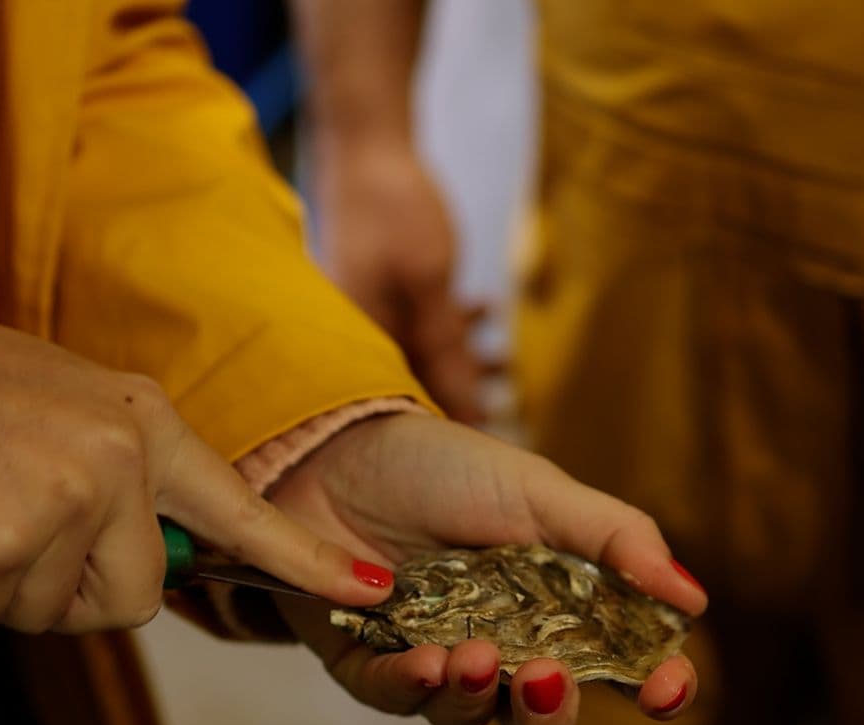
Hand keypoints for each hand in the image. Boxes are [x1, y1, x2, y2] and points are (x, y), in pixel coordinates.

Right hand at [0, 311, 391, 632]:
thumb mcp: (43, 405)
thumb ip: (101, 467)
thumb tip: (119, 540)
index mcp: (134, 419)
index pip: (237, 507)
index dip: (304, 557)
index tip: (372, 586)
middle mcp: (120, 459)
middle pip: (133, 595)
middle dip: (68, 591)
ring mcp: (70, 502)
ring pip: (58, 613)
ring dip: (3, 589)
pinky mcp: (11, 547)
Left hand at [268, 413, 706, 724]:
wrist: (330, 446)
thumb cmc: (440, 465)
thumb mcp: (538, 489)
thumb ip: (616, 538)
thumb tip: (694, 600)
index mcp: (558, 607)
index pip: (619, 665)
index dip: (653, 686)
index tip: (665, 689)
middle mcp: (503, 644)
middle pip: (543, 716)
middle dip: (552, 710)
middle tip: (547, 677)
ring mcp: (435, 660)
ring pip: (469, 718)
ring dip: (476, 696)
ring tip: (474, 655)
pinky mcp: (369, 665)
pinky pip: (395, 698)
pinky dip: (412, 686)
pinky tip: (424, 659)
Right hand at [314, 139, 493, 423]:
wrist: (366, 144)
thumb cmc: (393, 209)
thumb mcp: (428, 282)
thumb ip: (446, 350)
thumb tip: (467, 413)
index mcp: (360, 342)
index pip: (404, 405)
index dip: (449, 424)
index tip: (488, 442)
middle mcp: (357, 334)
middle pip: (411, 384)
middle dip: (460, 396)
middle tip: (506, 403)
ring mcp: (367, 310)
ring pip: (420, 353)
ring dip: (464, 359)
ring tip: (504, 361)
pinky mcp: (379, 289)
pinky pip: (418, 322)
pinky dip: (453, 324)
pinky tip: (483, 308)